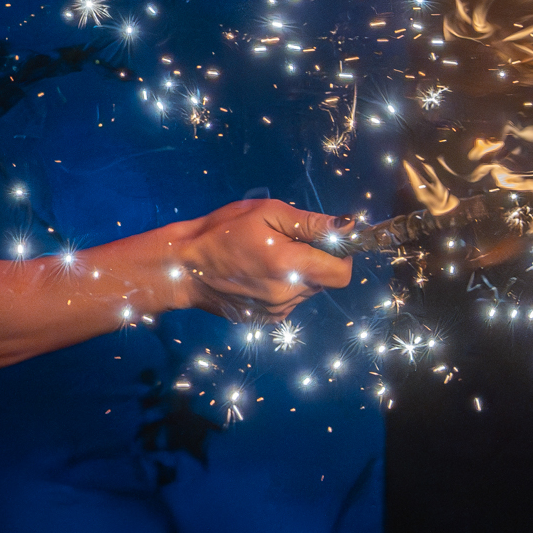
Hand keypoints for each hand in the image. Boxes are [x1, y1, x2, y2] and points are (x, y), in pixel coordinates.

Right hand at [168, 199, 353, 322]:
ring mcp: (277, 310)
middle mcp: (288, 294)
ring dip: (300, 272)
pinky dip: (285, 285)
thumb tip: (348, 227)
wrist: (184, 266)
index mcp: (291, 266)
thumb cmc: (223, 231)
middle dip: (316, 259)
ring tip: (269, 256)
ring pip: (308, 290)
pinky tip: (260, 272)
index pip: (342, 273)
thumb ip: (311, 223)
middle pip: (325, 280)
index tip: (328, 240)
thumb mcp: (267, 213)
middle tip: (287, 241)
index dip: (342, 255)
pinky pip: (291, 300)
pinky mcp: (266, 319)